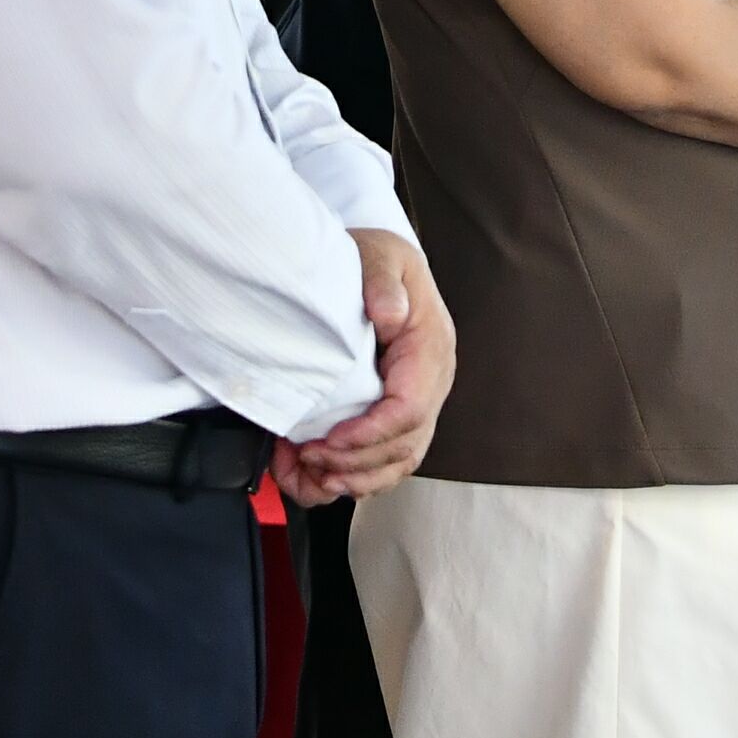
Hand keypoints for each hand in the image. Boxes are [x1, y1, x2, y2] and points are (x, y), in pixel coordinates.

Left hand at [276, 229, 456, 508]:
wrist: (378, 265)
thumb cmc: (377, 260)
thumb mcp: (379, 257)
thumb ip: (382, 283)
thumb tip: (388, 314)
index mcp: (429, 349)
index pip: (409, 408)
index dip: (369, 433)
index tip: (328, 440)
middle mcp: (431, 382)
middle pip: (404, 445)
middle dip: (354, 462)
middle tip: (307, 458)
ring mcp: (417, 401)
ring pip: (398, 462)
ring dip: (353, 479)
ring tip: (309, 478)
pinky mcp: (396, 414)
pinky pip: (385, 461)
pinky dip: (353, 478)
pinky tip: (318, 480)